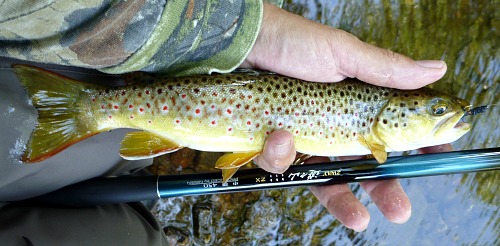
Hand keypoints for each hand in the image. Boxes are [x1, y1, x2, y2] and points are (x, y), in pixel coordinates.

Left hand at [243, 4, 448, 230]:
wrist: (239, 44)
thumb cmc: (292, 42)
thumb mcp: (342, 53)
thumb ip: (386, 69)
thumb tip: (437, 69)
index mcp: (356, 104)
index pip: (390, 132)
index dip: (412, 149)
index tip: (434, 161)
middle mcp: (332, 125)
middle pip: (362, 167)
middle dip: (383, 191)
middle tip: (399, 210)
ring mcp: (303, 138)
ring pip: (322, 177)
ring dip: (332, 193)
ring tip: (304, 156)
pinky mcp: (273, 145)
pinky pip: (281, 165)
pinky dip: (279, 154)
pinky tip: (276, 135)